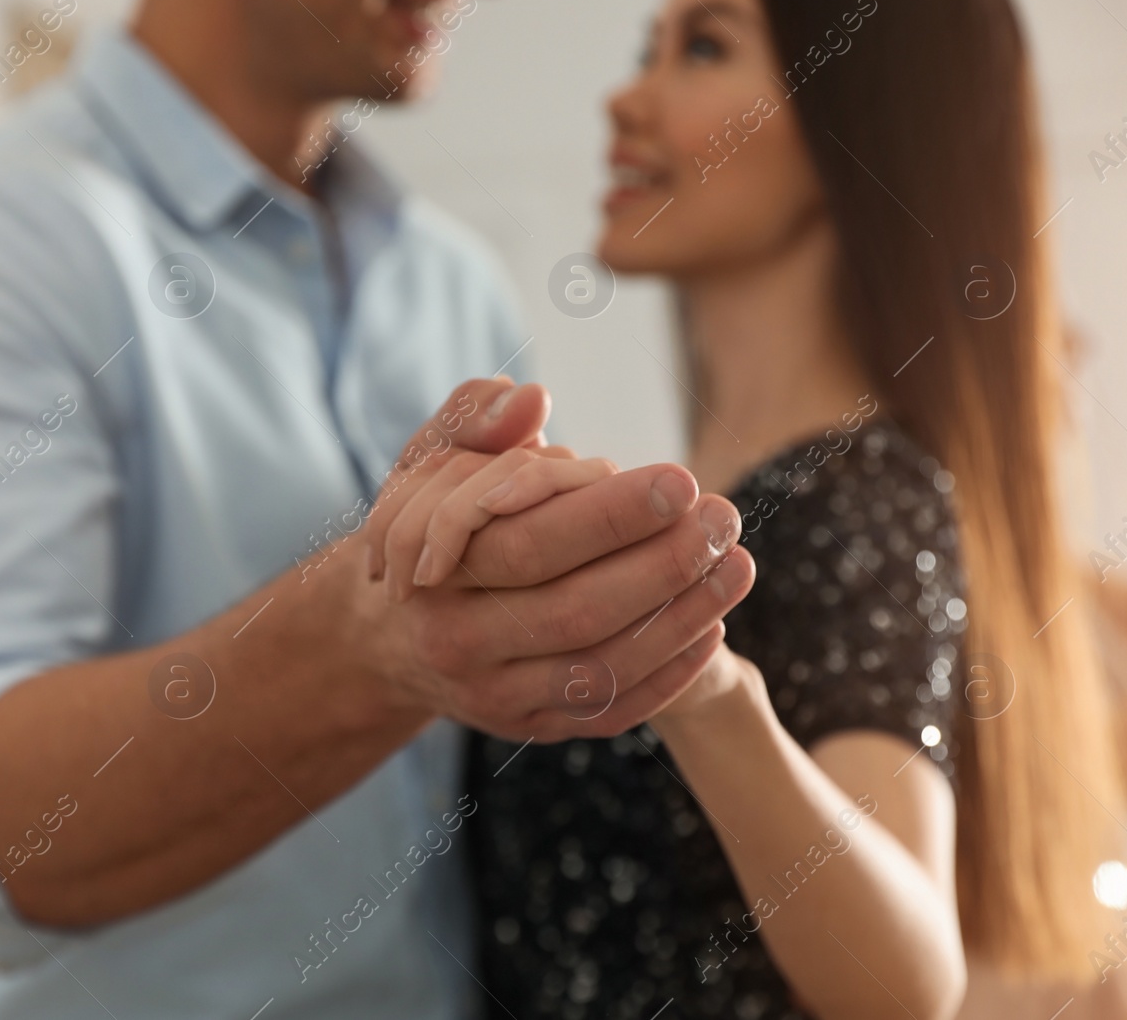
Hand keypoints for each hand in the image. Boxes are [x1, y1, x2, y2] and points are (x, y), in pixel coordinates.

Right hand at [348, 381, 755, 741]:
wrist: (389, 639)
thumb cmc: (429, 531)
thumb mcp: (427, 464)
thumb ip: (475, 419)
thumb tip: (532, 399)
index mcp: (438, 572)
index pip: (531, 544)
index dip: (611, 515)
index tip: (681, 479)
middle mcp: (461, 642)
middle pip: (577, 610)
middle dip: (663, 565)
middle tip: (724, 519)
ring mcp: (496, 694)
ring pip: (601, 669)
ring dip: (681, 619)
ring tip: (737, 566)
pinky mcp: (530, 726)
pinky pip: (609, 711)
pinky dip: (668, 674)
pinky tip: (712, 627)